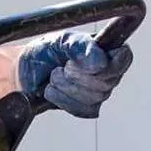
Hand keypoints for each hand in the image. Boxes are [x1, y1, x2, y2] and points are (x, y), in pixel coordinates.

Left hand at [17, 32, 133, 118]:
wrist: (27, 72)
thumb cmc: (47, 51)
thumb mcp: (62, 40)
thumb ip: (81, 47)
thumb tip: (101, 62)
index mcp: (108, 49)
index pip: (124, 58)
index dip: (109, 65)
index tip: (88, 64)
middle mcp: (109, 71)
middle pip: (106, 82)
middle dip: (77, 76)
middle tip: (61, 67)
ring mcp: (100, 92)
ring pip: (94, 98)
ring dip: (67, 88)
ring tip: (53, 77)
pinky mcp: (88, 108)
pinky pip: (83, 110)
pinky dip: (63, 100)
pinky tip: (53, 91)